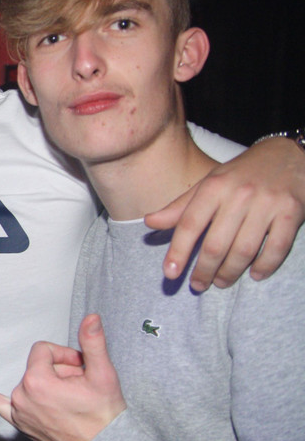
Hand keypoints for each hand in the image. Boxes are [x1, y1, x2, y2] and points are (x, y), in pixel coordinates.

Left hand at [0, 314, 125, 440]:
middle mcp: (21, 396)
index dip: (64, 354)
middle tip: (81, 387)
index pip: (43, 350)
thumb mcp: (103, 374)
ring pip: (30, 381)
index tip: (81, 367)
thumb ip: (92, 342)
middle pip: (37, 366)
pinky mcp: (19, 423)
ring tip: (71, 399)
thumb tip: (91, 316)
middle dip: (59, 370)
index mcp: (36, 382)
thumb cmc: (105, 414)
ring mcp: (18, 411)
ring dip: (48, 383)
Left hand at [145, 137, 304, 290]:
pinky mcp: (292, 212)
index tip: (170, 273)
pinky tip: (255, 274)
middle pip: (215, 244)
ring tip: (221, 282)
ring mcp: (267, 204)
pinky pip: (277, 248)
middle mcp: (239, 195)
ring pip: (244, 250)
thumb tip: (149, 222)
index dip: (178, 252)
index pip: (189, 224)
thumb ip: (180, 206)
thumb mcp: (208, 183)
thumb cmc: (241, 174)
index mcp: (214, 187)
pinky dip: (265, 266)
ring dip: (230, 272)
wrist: (289, 155)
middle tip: (198, 285)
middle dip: (204, 270)